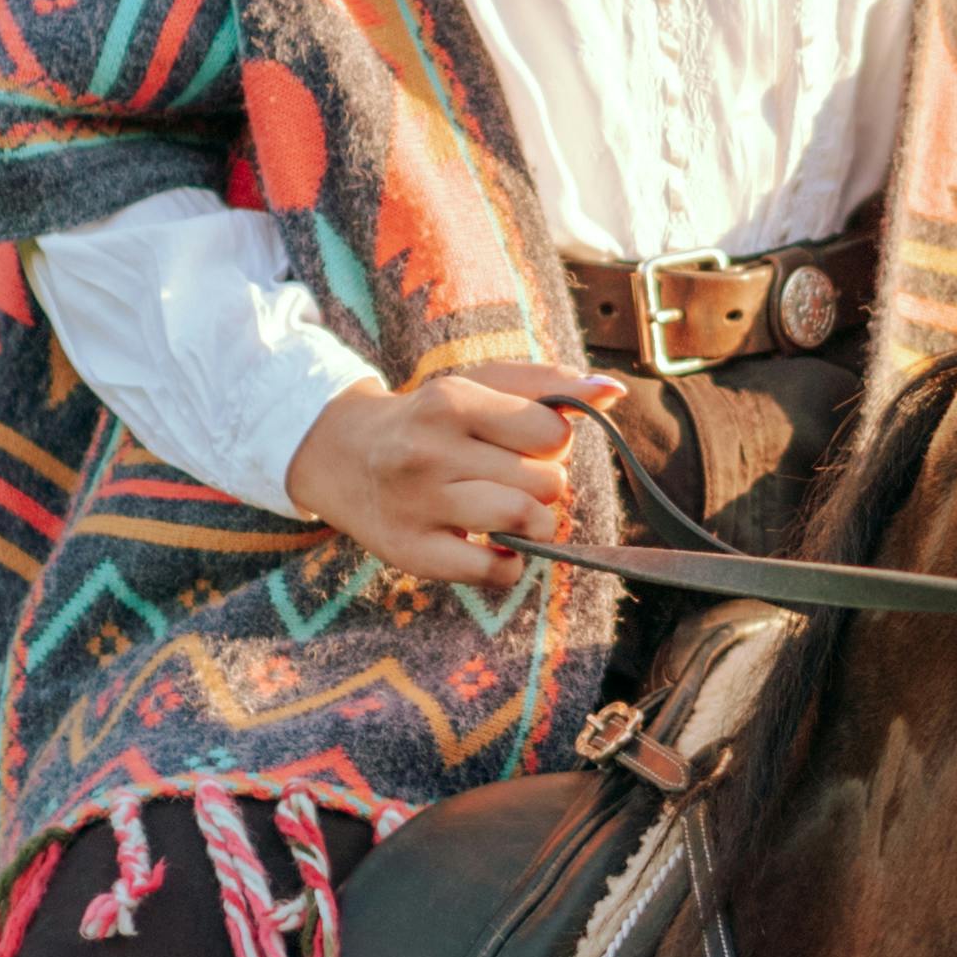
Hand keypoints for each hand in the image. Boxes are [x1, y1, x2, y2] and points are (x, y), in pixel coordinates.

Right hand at [286, 364, 620, 585]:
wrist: (343, 455)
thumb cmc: (432, 419)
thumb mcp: (480, 385)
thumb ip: (548, 385)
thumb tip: (613, 390)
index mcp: (452, 401)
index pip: (551, 432)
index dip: (553, 443)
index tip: (527, 445)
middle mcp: (431, 452)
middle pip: (545, 481)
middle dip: (544, 483)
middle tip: (513, 479)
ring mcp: (419, 505)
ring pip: (525, 522)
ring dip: (536, 525)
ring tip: (515, 514)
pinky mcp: (413, 553)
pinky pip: (495, 571)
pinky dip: (511, 563)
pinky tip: (495, 545)